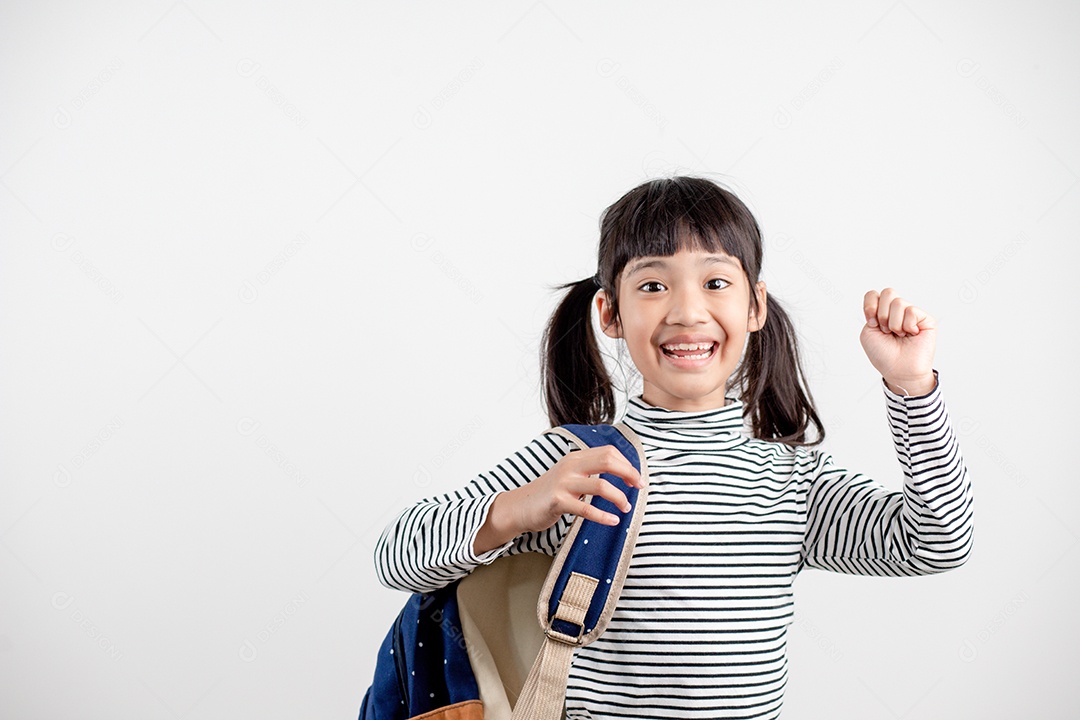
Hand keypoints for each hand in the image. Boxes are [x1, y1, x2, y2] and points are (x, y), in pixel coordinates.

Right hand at [473, 445, 645, 554]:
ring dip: (619, 497)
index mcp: (576, 457)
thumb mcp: (570, 475)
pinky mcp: (557, 501)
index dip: (627, 464)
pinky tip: (613, 521)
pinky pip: (586, 509)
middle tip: (640, 488)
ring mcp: (563, 483)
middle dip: (629, 474)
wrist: (520, 506)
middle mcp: (570, 466)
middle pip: (607, 461)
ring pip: (601, 485)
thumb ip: (590, 470)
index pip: (608, 452)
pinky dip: (603, 516)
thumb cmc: (549, 494)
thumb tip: (622, 473)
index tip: (637, 479)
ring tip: (626, 508)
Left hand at [860, 288, 936, 395]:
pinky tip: (910, 334)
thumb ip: (871, 311)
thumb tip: (887, 300)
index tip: (872, 323)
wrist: (899, 370)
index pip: (873, 294)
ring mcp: (912, 314)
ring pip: (898, 302)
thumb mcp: (868, 332)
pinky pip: (911, 311)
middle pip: (888, 292)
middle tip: (886, 330)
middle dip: (882, 314)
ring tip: (899, 335)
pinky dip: (906, 325)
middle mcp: (897, 311)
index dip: (870, 306)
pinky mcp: (926, 319)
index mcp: (882, 312)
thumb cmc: (884, 354)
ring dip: (893, 323)